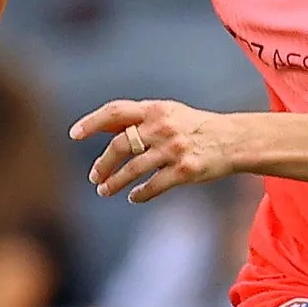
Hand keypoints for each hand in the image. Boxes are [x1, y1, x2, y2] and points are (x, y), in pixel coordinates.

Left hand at [75, 99, 235, 203]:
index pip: (116, 112)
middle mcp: (162, 127)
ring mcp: (174, 150)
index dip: (92, 122)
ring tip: (105, 191)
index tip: (75, 135)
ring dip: (114, 183)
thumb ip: (137, 119)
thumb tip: (100, 126)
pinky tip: (133, 197)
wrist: (233, 140)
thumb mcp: (167, 113)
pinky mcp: (185, 171)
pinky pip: (153, 186)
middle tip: (94, 178)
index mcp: (155, 109)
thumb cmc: (194, 127)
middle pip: (119, 145)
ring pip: (133, 170)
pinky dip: (139, 194)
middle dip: (102, 165)